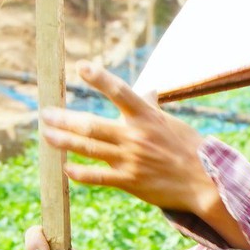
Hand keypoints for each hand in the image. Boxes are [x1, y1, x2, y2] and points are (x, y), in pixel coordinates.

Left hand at [40, 63, 225, 222]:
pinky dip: (80, 172)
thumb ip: (152, 107)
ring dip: (64, 141)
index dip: (100, 78)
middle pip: (92, 125)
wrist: (204, 183)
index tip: (81, 66)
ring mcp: (131, 160)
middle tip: (45, 113)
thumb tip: (148, 90)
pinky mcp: (130, 182)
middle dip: (65, 119)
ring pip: (89, 148)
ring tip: (47, 135)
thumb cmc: (188, 148)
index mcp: (147, 117)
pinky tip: (65, 167)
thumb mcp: (171, 122)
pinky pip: (98, 177)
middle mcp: (136, 136)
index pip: (120, 92)